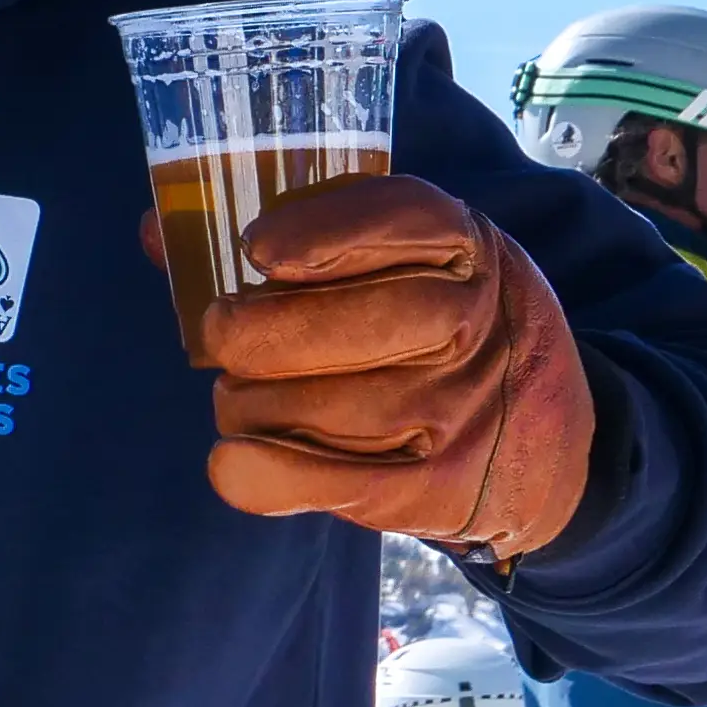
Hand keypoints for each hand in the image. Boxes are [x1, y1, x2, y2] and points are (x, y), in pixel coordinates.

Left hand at [182, 174, 597, 560]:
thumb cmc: (451, 335)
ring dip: (249, 401)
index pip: (403, 218)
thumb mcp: (419, 266)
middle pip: (349, 321)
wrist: (551, 445)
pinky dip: (259, 472)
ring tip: (247, 394)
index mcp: (470, 251)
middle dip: (256, 330)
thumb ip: (303, 243)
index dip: (322, 231)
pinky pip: (326, 482)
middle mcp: (474, 325)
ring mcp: (456, 412)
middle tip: (224, 335)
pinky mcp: (434, 488)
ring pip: (315, 403)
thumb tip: (155, 234)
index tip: (257, 249)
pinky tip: (231, 459)